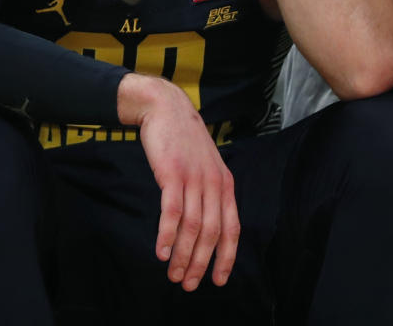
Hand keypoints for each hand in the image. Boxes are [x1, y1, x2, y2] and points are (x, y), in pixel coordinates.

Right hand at [117, 73, 238, 289]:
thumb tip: (207, 227)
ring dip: (183, 256)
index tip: (218, 280)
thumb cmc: (184, 141)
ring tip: (173, 274)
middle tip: (188, 284)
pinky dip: (167, 236)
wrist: (167, 108)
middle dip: (201, 264)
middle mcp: (213, 184)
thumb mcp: (206, 166)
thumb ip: (210, 192)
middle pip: (211, 233)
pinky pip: (171, 212)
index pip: (231, 229)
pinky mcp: (172, 174)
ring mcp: (193, 179)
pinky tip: (161, 252)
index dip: (226, 257)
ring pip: (192, 228)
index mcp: (225, 184)